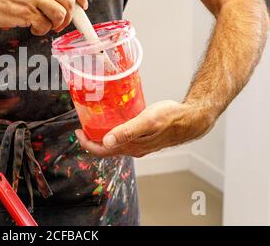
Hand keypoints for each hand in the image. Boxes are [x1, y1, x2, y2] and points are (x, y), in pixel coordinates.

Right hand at [0, 0, 87, 35]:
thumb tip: (59, 0)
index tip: (83, 5)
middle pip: (69, 0)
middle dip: (69, 16)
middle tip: (62, 23)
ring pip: (60, 13)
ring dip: (57, 25)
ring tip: (46, 26)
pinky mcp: (26, 13)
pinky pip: (44, 25)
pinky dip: (42, 30)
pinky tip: (33, 28)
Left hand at [76, 100, 215, 157]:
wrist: (191, 120)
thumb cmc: (171, 118)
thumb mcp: (147, 121)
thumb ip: (126, 132)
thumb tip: (106, 141)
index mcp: (131, 147)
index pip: (101, 151)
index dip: (87, 143)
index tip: (78, 131)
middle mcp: (134, 148)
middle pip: (106, 148)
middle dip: (92, 139)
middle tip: (84, 125)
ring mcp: (139, 144)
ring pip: (115, 143)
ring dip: (103, 135)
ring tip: (96, 121)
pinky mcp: (144, 138)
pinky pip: (124, 137)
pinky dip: (114, 131)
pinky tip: (115, 119)